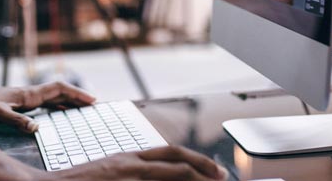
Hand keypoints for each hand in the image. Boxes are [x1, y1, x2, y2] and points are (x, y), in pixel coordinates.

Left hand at [0, 82, 95, 131]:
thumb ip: (15, 120)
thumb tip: (37, 128)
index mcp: (27, 95)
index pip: (58, 89)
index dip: (77, 93)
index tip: (94, 100)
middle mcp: (28, 94)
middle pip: (59, 92)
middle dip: (77, 97)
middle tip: (95, 105)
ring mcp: (23, 98)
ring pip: (52, 97)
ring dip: (68, 101)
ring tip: (82, 108)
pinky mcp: (16, 103)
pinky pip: (43, 103)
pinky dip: (55, 106)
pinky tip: (57, 112)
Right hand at [45, 146, 227, 180]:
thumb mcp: (109, 174)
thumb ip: (132, 175)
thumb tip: (154, 175)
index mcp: (128, 158)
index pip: (170, 152)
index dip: (195, 160)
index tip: (213, 171)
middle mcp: (130, 163)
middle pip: (176, 159)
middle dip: (203, 167)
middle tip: (222, 177)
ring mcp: (125, 175)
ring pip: (171, 173)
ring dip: (193, 179)